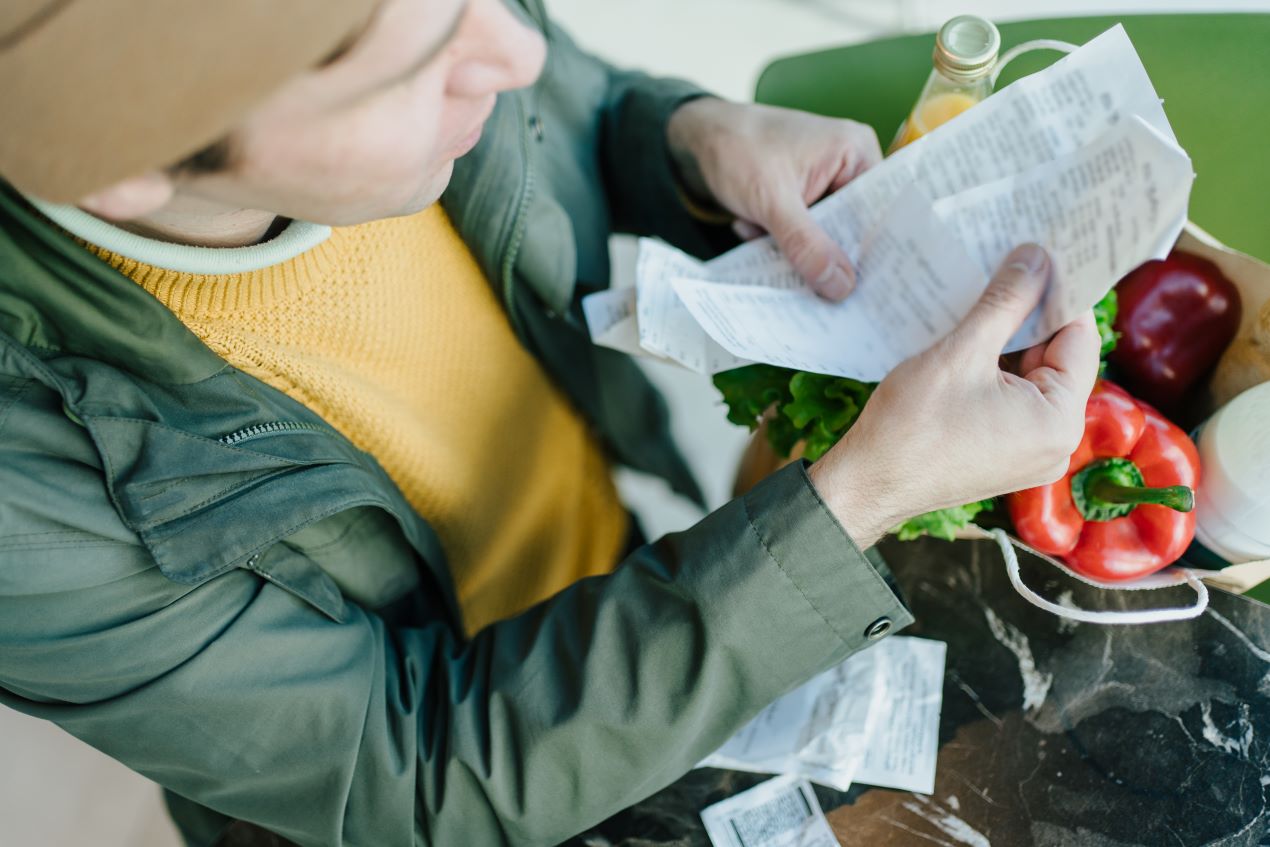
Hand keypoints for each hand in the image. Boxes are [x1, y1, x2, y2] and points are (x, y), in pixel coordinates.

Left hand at [666, 98, 881, 299]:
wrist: (695, 140)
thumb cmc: (736, 149)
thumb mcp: (772, 201)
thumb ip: (805, 243)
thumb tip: (841, 287)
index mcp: (857, 152)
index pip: (882, 211)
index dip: (877, 251)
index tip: (868, 291)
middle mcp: (849, 167)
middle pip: (856, 229)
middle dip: (827, 254)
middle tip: (813, 285)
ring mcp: (826, 186)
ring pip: (827, 238)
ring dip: (795, 248)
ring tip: (762, 232)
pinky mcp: (804, 202)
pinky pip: (806, 236)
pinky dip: (780, 242)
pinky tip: (754, 228)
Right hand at [808, 245, 1101, 547]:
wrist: (868, 483)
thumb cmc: (910, 427)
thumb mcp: (961, 352)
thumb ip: (1006, 302)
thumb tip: (1036, 260)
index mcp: (1059, 421)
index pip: (1080, 339)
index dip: (1060, 295)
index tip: (1042, 258)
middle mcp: (1056, 443)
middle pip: (1058, 360)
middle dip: (1031, 319)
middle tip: (1007, 275)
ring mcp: (1031, 455)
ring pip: (1033, 380)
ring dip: (1010, 345)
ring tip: (981, 310)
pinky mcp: (1005, 457)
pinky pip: (1015, 402)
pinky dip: (997, 373)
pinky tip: (969, 348)